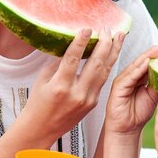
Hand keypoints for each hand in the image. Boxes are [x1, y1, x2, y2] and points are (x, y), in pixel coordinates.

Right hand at [21, 28, 123, 144]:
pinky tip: (112, 53)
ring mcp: (88, 99)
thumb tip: (73, 44)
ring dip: (113, 51)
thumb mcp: (43, 79)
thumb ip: (59, 62)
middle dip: (104, 43)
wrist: (41, 129)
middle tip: (107, 28)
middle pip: (95, 64)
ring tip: (119, 36)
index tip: (87, 28)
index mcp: (60, 86)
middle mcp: (76, 93)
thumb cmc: (38, 102)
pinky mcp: (94, 103)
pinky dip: (108, 64)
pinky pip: (103, 80)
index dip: (80, 43)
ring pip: (104, 71)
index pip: (73, 60)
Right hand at [105, 44, 157, 136]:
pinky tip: (147, 62)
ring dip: (148, 57)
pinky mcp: (118, 86)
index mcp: (138, 77)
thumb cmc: (138, 114)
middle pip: (143, 60)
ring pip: (136, 65)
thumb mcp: (153, 96)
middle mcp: (130, 76)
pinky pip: (130, 75)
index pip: (148, 62)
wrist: (126, 129)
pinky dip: (139, 68)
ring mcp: (123, 79)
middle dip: (154, 52)